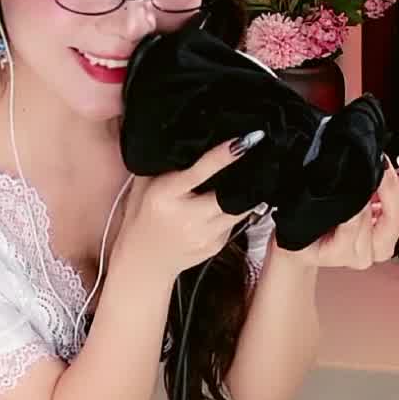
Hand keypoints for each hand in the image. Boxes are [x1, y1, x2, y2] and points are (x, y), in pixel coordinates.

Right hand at [114, 133, 255, 281]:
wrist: (143, 261)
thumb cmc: (142, 218)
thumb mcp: (143, 187)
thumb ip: (163, 165)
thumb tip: (188, 139)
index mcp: (165, 195)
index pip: (200, 171)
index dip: (225, 155)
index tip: (245, 141)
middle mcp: (187, 217)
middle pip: (229, 193)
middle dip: (245, 176)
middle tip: (256, 159)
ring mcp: (203, 235)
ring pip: (239, 209)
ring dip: (244, 194)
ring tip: (244, 182)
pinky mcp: (215, 246)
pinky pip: (234, 223)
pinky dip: (233, 212)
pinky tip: (222, 208)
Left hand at [275, 154, 398, 269]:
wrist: (296, 235)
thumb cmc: (327, 209)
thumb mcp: (360, 186)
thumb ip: (381, 176)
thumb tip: (391, 158)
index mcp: (394, 221)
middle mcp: (384, 240)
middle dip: (390, 185)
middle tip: (379, 165)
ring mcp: (364, 252)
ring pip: (373, 221)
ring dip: (362, 199)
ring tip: (349, 185)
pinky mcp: (342, 255)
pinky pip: (351, 229)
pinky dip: (348, 214)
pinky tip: (340, 204)